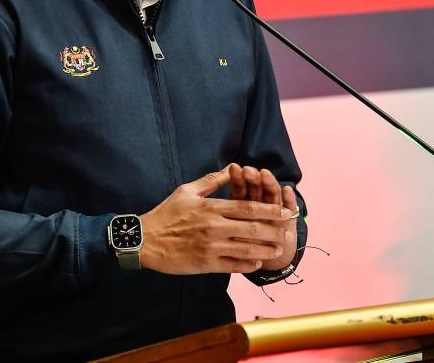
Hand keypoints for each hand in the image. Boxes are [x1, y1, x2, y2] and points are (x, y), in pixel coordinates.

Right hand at [139, 167, 294, 274]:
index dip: (271, 211)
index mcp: (212, 207)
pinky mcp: (206, 264)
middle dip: (274, 231)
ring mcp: (211, 247)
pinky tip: (257, 262)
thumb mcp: (187, 191)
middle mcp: (214, 227)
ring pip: (247, 249)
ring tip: (277, 250)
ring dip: (266, 249)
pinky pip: (234, 266)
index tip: (286, 213)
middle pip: (253, 228)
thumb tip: (231, 168)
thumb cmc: (166, 213)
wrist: (145, 240)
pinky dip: (248, 264)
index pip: (248, 208)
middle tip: (288, 233)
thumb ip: (212, 180)